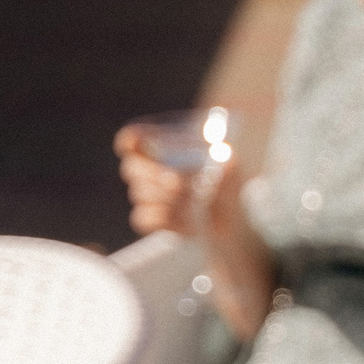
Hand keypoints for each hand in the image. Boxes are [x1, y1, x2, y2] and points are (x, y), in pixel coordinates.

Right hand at [114, 129, 244, 239]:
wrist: (231, 223)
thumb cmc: (225, 190)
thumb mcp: (233, 177)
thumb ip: (228, 169)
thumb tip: (228, 162)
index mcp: (162, 152)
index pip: (132, 141)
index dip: (130, 141)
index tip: (137, 142)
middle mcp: (149, 173)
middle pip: (131, 168)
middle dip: (152, 174)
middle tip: (179, 183)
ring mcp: (148, 197)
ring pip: (139, 194)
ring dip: (164, 198)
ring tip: (190, 201)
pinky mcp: (152, 220)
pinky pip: (142, 218)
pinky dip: (161, 218)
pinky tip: (183, 219)